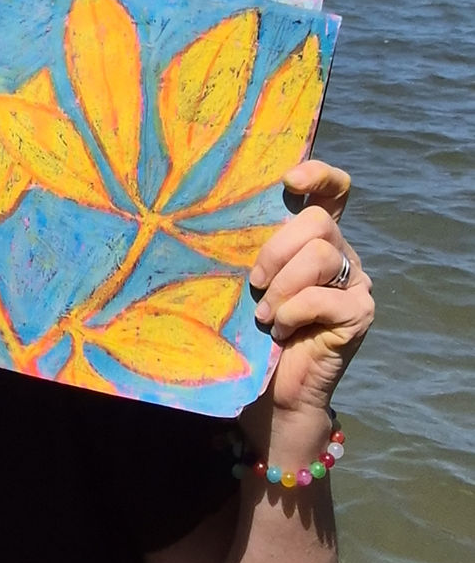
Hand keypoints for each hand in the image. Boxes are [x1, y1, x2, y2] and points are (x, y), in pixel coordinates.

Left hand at [248, 160, 373, 416]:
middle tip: (255, 283)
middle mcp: (339, 251)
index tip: (288, 180)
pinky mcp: (359, 313)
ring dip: (282, 286)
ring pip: (320, 255)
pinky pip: (324, 298)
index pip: (333, 189)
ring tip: (265, 313)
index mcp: (313, 236)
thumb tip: (203, 215)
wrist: (272, 388)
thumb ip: (248, 246)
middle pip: (318, 221)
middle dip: (276, 249)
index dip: (318, 175)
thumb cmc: (250, 327)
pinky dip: (293, 312)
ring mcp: (354, 282)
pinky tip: (280, 330)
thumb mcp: (247, 277)